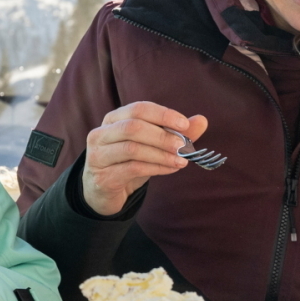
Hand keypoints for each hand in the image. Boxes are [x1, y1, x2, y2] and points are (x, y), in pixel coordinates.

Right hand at [80, 102, 208, 215]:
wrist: (104, 191)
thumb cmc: (129, 162)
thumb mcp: (151, 145)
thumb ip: (174, 132)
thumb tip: (201, 120)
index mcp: (113, 119)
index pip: (138, 109)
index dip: (163, 115)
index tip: (185, 124)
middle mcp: (100, 134)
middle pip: (132, 127)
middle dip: (162, 136)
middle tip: (183, 146)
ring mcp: (98, 156)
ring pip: (132, 149)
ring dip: (161, 154)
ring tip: (181, 160)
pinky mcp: (103, 177)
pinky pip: (132, 169)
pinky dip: (156, 168)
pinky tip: (170, 169)